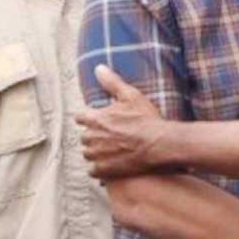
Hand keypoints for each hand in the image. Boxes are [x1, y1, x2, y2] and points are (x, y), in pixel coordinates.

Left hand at [76, 64, 165, 178]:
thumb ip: (112, 82)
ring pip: (88, 153)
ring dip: (96, 151)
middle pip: (84, 137)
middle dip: (93, 135)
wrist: (158, 144)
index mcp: (96, 119)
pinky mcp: (104, 170)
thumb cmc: (145, 119)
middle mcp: (92, 138)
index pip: (80, 117)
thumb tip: (98, 68)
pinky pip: (93, 170)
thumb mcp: (131, 95)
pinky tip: (110, 163)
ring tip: (110, 150)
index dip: (89, 118)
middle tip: (109, 135)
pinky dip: (100, 167)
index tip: (97, 119)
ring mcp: (97, 155)